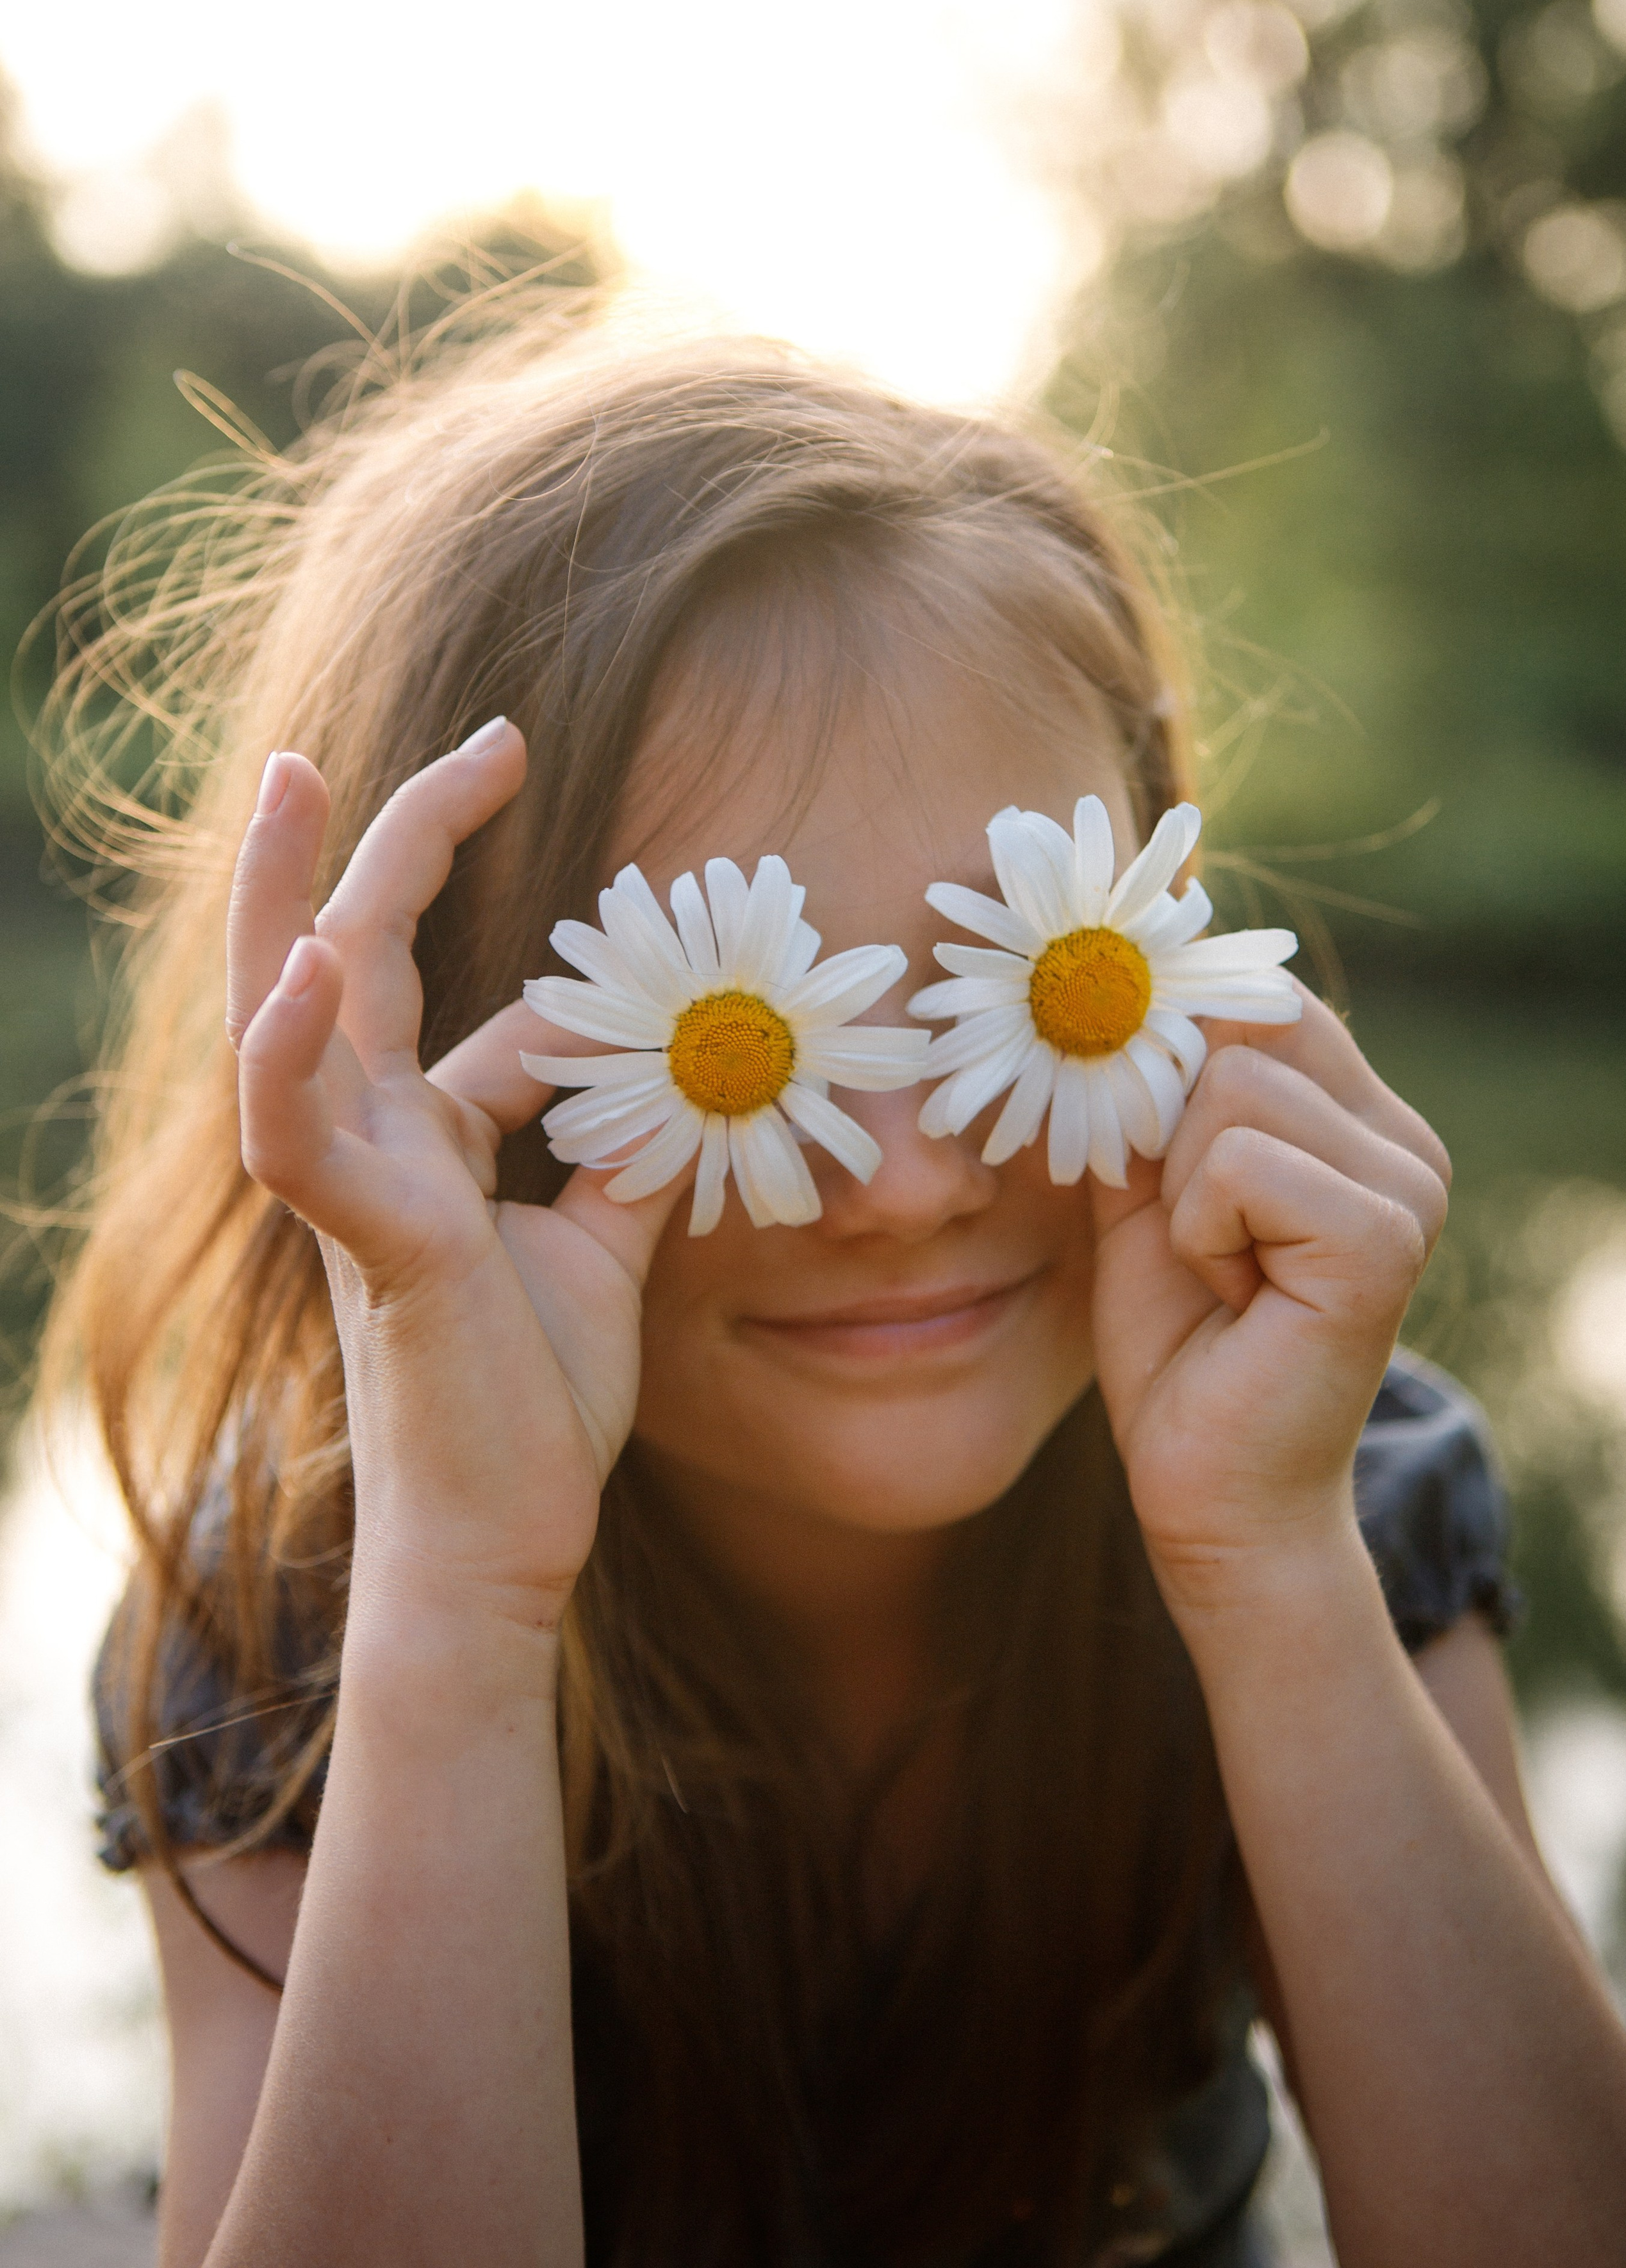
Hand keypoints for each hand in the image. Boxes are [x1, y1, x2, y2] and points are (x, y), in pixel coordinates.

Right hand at [228, 722, 682, 1625]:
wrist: (502, 1541)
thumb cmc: (533, 1405)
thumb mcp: (601, 1248)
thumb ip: (626, 1155)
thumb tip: (684, 1077)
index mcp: (423, 1142)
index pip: (441, 992)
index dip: (487, 907)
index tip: (535, 800)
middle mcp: (375, 1144)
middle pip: (345, 956)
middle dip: (379, 838)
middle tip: (464, 734)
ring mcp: (358, 1188)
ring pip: (291, 1013)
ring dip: (290, 891)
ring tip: (298, 775)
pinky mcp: (369, 1244)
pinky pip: (302, 1134)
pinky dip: (298, 1050)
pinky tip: (313, 968)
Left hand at [1089, 991, 1450, 1607]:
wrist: (1211, 1490)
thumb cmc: (1179, 1345)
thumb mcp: (1144, 1190)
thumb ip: (1145, 1092)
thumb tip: (1112, 993)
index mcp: (1358, 1117)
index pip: (1258, 996)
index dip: (1170, 1053)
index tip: (1151, 1154)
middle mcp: (1403, 1140)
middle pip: (1242, 1025)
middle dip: (1172, 1131)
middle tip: (1196, 1237)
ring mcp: (1407, 1186)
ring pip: (1230, 1090)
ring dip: (1183, 1193)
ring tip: (1220, 1272)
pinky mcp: (1382, 1238)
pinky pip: (1238, 1163)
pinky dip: (1201, 1230)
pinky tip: (1234, 1296)